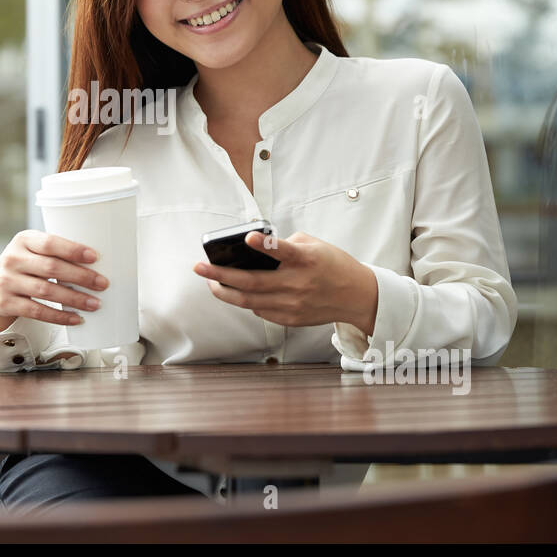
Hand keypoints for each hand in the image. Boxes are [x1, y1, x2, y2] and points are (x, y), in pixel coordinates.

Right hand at [0, 230, 107, 333]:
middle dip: (81, 277)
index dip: (73, 250)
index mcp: (23, 240)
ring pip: (46, 291)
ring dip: (74, 298)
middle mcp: (12, 259)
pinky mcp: (5, 303)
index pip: (49, 243)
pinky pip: (37, 311)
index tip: (95, 257)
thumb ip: (54, 252)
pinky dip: (59, 316)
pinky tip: (76, 318)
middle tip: (102, 284)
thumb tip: (94, 263)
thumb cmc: (24, 265)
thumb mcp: (32, 250)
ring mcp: (6, 281)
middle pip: (51, 268)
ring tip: (94, 303)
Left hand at [191, 230, 378, 334]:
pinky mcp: (291, 318)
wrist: (357, 296)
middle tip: (199, 266)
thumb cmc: (333, 265)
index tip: (248, 238)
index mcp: (306, 260)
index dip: (264, 245)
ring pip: (249, 301)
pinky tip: (236, 292)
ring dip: (225, 291)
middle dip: (220, 274)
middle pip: (252, 282)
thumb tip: (256, 248)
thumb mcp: (315, 244)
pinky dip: (246, 300)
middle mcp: (298, 283)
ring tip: (210, 281)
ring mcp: (293, 304)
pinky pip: (259, 310)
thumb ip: (286, 244)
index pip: (283, 251)